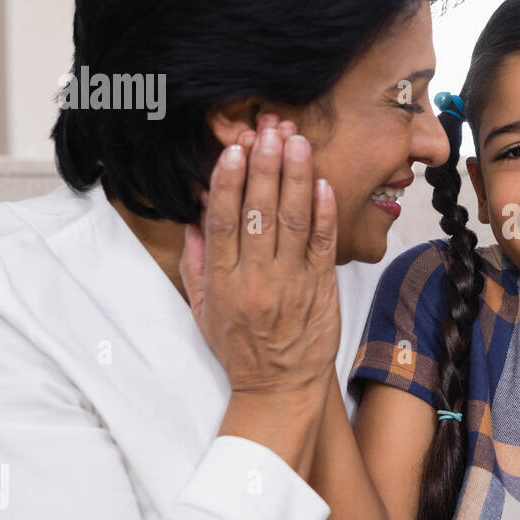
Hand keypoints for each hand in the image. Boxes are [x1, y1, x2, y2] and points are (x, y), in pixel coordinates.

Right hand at [179, 113, 340, 398]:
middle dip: (264, 167)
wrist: (280, 388)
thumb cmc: (240, 348)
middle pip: (259, 213)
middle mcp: (257, 279)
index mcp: (223, 282)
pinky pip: (323, 245)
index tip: (232, 150)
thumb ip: (197, 263)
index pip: (223, 221)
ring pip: (294, 222)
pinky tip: (322, 184)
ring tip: (296, 143)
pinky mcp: (321, 289)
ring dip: (296, 178)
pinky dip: (324, 213)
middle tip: (268, 131)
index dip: (227, 182)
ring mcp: (292, 283)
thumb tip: (194, 218)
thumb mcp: (202, 310)